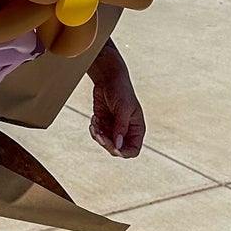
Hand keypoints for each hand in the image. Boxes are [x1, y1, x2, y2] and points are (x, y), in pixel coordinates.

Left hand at [87, 40, 145, 158]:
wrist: (108, 78)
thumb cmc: (121, 90)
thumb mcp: (123, 108)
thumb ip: (121, 127)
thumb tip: (118, 145)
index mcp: (136, 129)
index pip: (133, 150)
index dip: (123, 152)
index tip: (113, 146)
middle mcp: (126, 131)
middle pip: (116, 149)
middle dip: (106, 142)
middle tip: (98, 132)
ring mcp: (113, 128)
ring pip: (105, 143)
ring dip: (98, 135)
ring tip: (95, 122)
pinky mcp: (103, 124)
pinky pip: (97, 134)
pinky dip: (94, 129)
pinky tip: (94, 118)